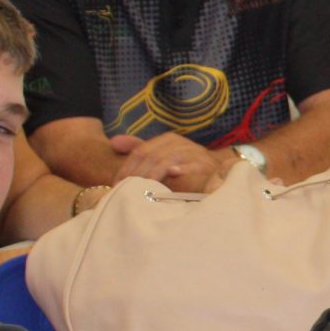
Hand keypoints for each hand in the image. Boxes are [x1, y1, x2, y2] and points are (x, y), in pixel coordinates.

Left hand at [108, 132, 231, 191]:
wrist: (216, 170)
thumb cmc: (185, 166)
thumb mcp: (161, 156)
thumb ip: (139, 149)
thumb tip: (113, 142)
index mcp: (166, 140)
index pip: (140, 151)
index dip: (126, 168)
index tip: (116, 184)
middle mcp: (179, 142)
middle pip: (150, 156)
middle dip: (136, 174)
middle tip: (125, 190)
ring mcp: (192, 152)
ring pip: (166, 161)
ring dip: (152, 175)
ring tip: (141, 188)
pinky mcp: (204, 164)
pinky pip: (191, 166)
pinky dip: (182, 170)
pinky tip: (173, 174)